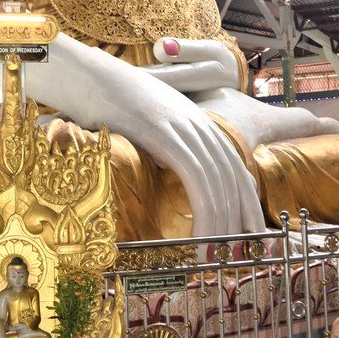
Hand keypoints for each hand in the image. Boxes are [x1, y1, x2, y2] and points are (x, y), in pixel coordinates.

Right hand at [31, 35, 264, 238]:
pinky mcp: (167, 136)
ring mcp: (185, 129)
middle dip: (242, 220)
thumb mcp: (150, 124)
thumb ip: (168, 144)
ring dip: (222, 228)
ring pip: (219, 184)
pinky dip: (205, 215)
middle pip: (234, 178)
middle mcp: (199, 126)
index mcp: (198, 123)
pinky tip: (200, 239)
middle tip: (243, 255)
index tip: (250, 233)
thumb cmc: (109, 103)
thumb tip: (172, 169)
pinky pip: (197, 181)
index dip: (246, 201)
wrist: (88, 77)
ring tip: (216, 260)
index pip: (235, 167)